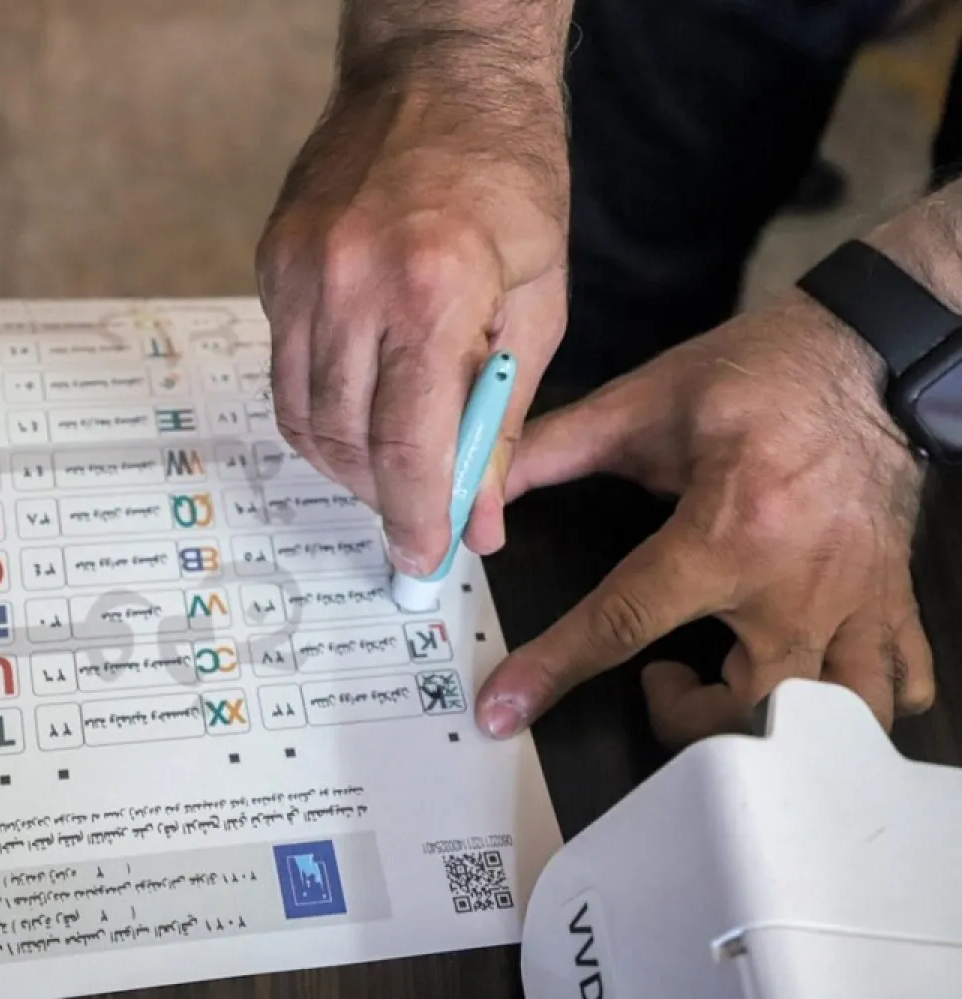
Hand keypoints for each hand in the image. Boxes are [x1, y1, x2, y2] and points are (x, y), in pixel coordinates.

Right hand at [255, 48, 568, 570]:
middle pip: (342, 440)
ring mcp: (299, 269)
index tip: (422, 559)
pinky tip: (357, 399)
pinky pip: (283, 365)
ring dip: (342, 459)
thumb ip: (504, 418)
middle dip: (380, 494)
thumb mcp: (538, 302)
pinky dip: (317, 404)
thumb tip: (479, 516)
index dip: (415, 517)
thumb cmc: (508, 178)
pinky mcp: (272, 261)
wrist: (439, 73)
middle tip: (412, 512)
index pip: (406, 445)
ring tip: (385, 464)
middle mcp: (350, 282)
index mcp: (433, 289)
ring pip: (299, 413)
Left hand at [477, 290, 933, 745]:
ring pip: (832, 720)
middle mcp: (798, 584)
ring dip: (772, 726)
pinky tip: (813, 684)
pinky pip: (902, 685)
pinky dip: (858, 706)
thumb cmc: (759, 374)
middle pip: (746, 709)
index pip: (622, 622)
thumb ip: (554, 447)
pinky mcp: (893, 599)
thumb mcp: (644, 401)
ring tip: (735, 687)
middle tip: (658, 679)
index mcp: (728, 533)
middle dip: (686, 722)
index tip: (503, 711)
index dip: (552, 670)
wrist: (868, 350)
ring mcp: (857, 601)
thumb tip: (480, 480)